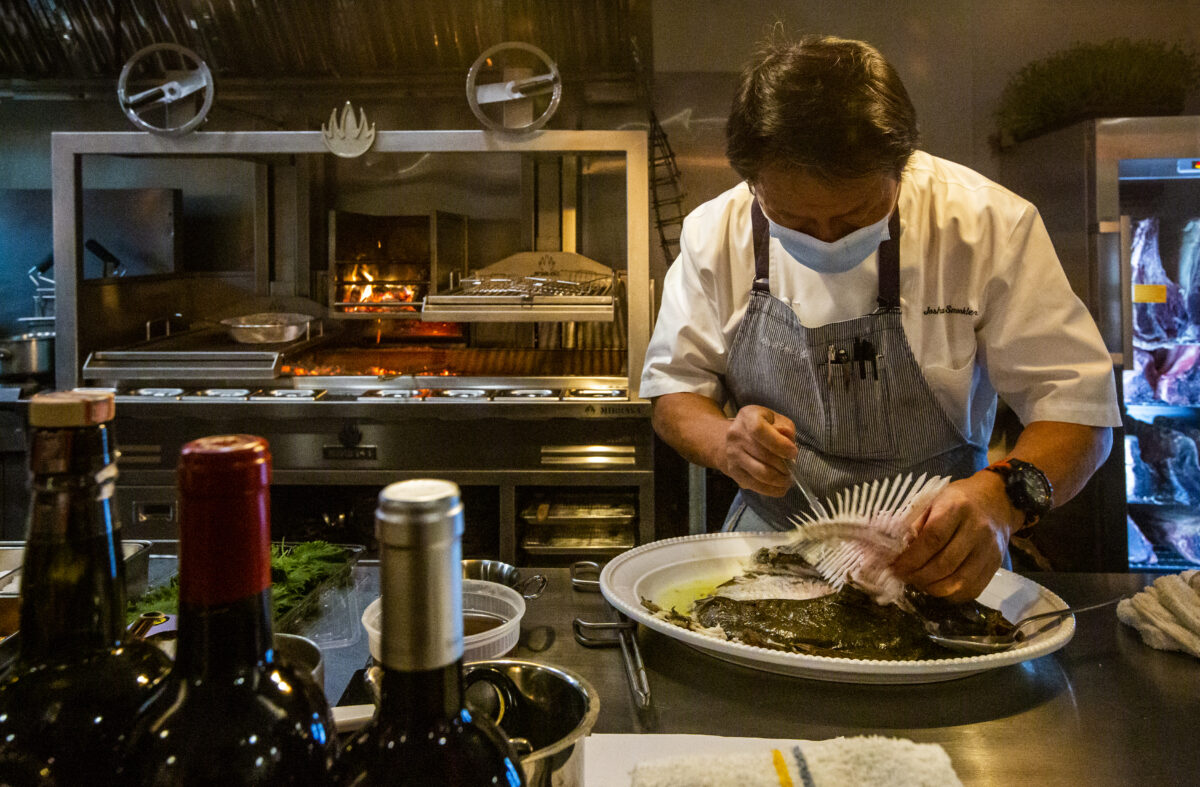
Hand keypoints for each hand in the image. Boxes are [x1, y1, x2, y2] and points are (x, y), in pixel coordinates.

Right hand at [721, 406, 797, 496]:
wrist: (736, 439)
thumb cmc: (763, 428)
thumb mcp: (776, 420)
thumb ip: (785, 428)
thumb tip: (788, 442)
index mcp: (747, 417)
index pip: (759, 430)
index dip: (779, 444)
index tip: (793, 452)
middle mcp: (735, 435)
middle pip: (763, 455)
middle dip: (784, 466)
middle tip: (793, 469)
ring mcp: (732, 455)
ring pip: (760, 473)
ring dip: (779, 480)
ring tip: (788, 479)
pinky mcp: (733, 471)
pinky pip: (755, 485)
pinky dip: (772, 490)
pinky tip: (781, 488)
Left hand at [889, 472, 1022, 601]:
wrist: (996, 501)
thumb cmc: (957, 500)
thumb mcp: (933, 501)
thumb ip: (916, 523)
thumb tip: (896, 551)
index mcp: (957, 508)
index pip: (933, 539)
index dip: (912, 558)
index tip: (895, 566)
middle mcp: (977, 529)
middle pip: (945, 564)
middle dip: (918, 576)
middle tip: (903, 577)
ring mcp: (990, 550)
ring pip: (959, 582)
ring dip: (933, 588)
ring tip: (918, 582)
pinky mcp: (996, 565)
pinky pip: (972, 590)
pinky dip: (950, 595)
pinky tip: (937, 586)